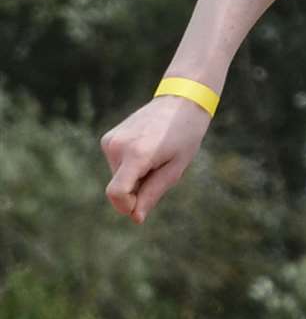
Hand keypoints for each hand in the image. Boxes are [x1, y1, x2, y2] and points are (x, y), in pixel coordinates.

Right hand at [100, 95, 212, 223]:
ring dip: (137, 176)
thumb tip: (135, 217)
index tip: (141, 207)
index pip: (116, 193)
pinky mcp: (108, 138)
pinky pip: (117, 165)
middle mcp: (117, 146)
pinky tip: (148, 149)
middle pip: (120, 187)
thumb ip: (153, 193)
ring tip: (157, 156)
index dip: (126, 206)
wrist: (180, 101)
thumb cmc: (184, 135)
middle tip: (162, 169)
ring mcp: (109, 141)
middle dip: (139, 189)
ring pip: (118, 177)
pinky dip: (131, 166)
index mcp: (136, 154)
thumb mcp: (175, 168)